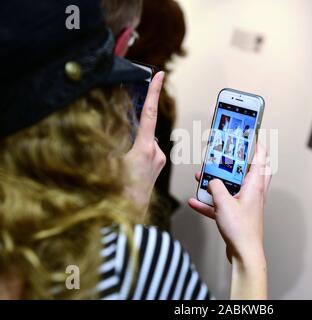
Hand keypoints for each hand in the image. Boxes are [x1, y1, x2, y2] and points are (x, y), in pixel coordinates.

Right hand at [123, 72, 165, 217]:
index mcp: (145, 148)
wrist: (130, 213)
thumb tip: (108, 131)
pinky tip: (129, 168)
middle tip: (122, 150)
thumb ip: (109, 144)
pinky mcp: (158, 166)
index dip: (153, 92)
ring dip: (135, 146)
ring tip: (124, 165)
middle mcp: (156, 152)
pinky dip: (139, 153)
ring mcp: (159, 160)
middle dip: (134, 132)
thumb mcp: (109, 163)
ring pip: (146, 142)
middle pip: (145, 129)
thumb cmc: (120, 192)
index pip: (149, 113)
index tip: (160, 75)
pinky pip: (148, 152)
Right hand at [188, 143, 270, 263]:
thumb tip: (211, 180)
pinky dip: (210, 201)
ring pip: (231, 186)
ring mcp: (245, 203)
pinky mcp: (237, 214)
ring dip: (217, 181)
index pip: (261, 158)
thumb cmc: (241, 229)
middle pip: (246, 170)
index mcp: (254, 185)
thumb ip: (216, 187)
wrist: (244, 254)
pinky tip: (195, 201)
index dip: (257, 144)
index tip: (251, 134)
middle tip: (222, 154)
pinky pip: (222, 203)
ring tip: (202, 177)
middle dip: (233, 162)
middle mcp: (252, 192)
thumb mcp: (224, 203)